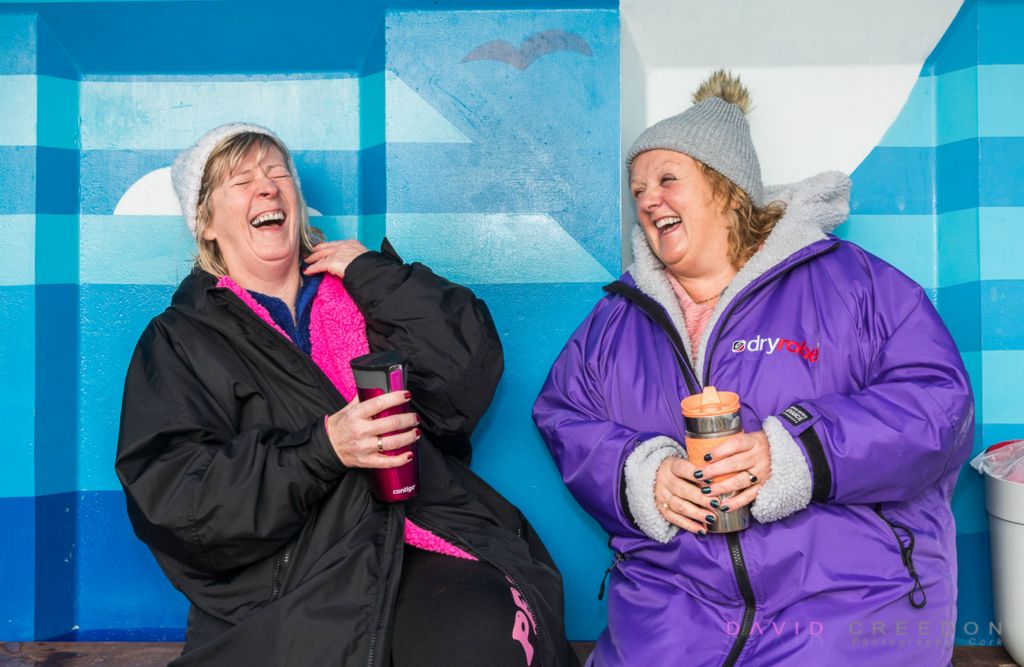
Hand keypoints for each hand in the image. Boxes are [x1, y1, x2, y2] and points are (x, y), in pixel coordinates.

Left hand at [303, 240, 368, 278]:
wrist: (371, 270)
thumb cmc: (371, 266)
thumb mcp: (365, 257)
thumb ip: (357, 257)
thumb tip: (355, 263)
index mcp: (352, 243)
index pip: (336, 244)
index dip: (327, 246)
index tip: (322, 248)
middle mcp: (343, 246)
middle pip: (326, 247)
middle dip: (317, 251)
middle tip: (311, 253)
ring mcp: (337, 253)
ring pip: (321, 256)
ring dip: (312, 259)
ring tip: (307, 262)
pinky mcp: (332, 262)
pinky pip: (319, 266)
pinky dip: (312, 269)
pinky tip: (307, 271)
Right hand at [326, 391, 419, 468]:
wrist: (328, 446)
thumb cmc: (339, 426)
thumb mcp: (348, 408)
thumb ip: (363, 398)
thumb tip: (378, 387)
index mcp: (356, 415)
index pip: (379, 403)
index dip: (395, 398)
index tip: (406, 395)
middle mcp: (361, 431)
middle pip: (391, 423)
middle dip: (408, 419)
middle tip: (415, 417)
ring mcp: (364, 447)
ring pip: (392, 442)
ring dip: (408, 437)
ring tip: (416, 432)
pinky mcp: (366, 460)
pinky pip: (386, 462)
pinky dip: (400, 459)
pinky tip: (409, 454)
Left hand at [655, 431, 770, 533]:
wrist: (785, 454)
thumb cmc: (758, 445)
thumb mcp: (749, 438)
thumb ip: (732, 444)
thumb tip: (704, 450)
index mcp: (754, 441)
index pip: (735, 444)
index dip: (720, 451)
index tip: (705, 457)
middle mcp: (759, 457)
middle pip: (734, 464)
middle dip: (714, 470)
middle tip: (698, 475)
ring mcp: (762, 473)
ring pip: (740, 481)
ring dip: (721, 487)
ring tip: (706, 492)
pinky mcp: (764, 486)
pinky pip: (749, 496)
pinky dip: (736, 502)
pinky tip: (723, 506)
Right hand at [655, 456, 717, 533]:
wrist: (656, 478)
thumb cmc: (680, 472)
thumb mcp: (687, 464)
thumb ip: (701, 472)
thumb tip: (720, 483)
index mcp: (671, 466)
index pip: (682, 469)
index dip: (695, 475)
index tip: (711, 481)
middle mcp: (664, 481)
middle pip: (682, 490)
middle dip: (701, 498)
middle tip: (716, 504)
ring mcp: (662, 496)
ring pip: (679, 506)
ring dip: (697, 513)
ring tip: (712, 518)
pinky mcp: (662, 510)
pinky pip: (675, 520)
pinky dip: (690, 525)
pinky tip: (702, 529)